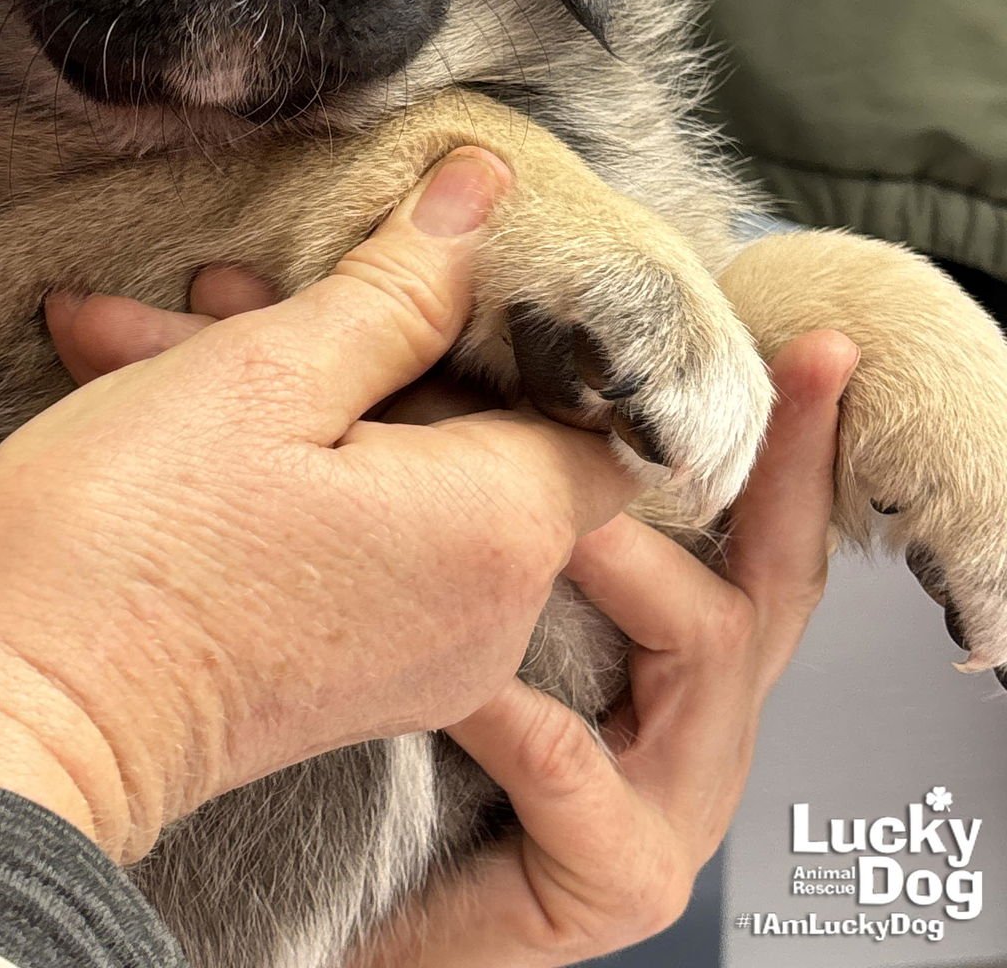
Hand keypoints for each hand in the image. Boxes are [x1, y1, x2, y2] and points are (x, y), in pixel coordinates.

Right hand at [44, 257, 857, 966]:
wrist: (23, 736)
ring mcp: (426, 655)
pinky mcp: (358, 674)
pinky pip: (364, 536)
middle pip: (469, 425)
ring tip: (165, 337)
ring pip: (401, 473)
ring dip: (301, 395)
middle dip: (353, 339)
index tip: (416, 264)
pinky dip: (294, 470)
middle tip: (218, 290)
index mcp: (499, 525)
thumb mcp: (264, 376)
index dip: (513, 316)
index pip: (589, 394)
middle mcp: (492, 608)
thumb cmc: (135, 546)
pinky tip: (175, 412)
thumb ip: (396, 287)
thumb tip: (483, 195)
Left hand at [350, 331, 857, 966]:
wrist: (370, 894)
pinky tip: (453, 684)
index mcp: (676, 625)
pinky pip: (574, 760)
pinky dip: (508, 707)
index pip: (755, 509)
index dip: (791, 426)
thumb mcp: (456, 570)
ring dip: (613, 557)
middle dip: (764, 460)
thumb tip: (412, 286)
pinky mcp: (624, 868)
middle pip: (772, 566)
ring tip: (536, 520)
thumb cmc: (418, 719)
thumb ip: (456, 455)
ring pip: (697, 633)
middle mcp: (703, 701)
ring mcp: (678, 789)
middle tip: (717, 377)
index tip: (810, 340)